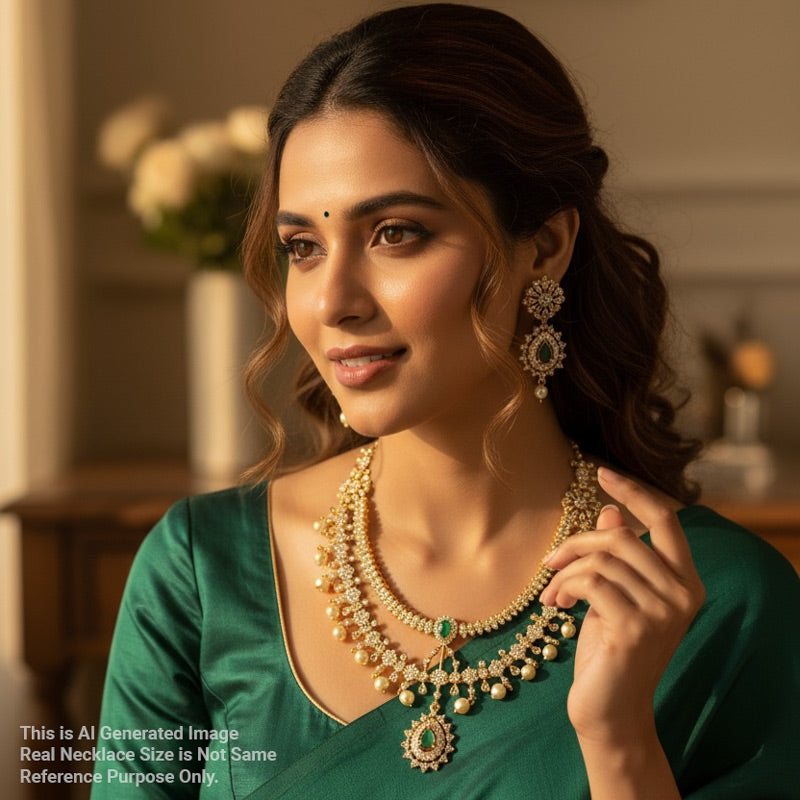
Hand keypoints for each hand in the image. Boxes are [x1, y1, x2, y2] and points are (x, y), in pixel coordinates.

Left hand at [539, 467, 705, 744]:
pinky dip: (562, 586)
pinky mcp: (634, 628)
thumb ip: (619, 557)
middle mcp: (682, 594)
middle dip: (577, 543)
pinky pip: (588, 581)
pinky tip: (553, 606)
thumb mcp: (613, 595)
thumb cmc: (609, 650)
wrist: (609, 710)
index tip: (601, 471)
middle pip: (621, 536)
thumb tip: (610, 510)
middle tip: (550, 562)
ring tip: (552, 593)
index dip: (633, 492)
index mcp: (684, 582)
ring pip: (600, 559)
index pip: (666, 520)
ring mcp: (662, 612)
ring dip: (564, 572)